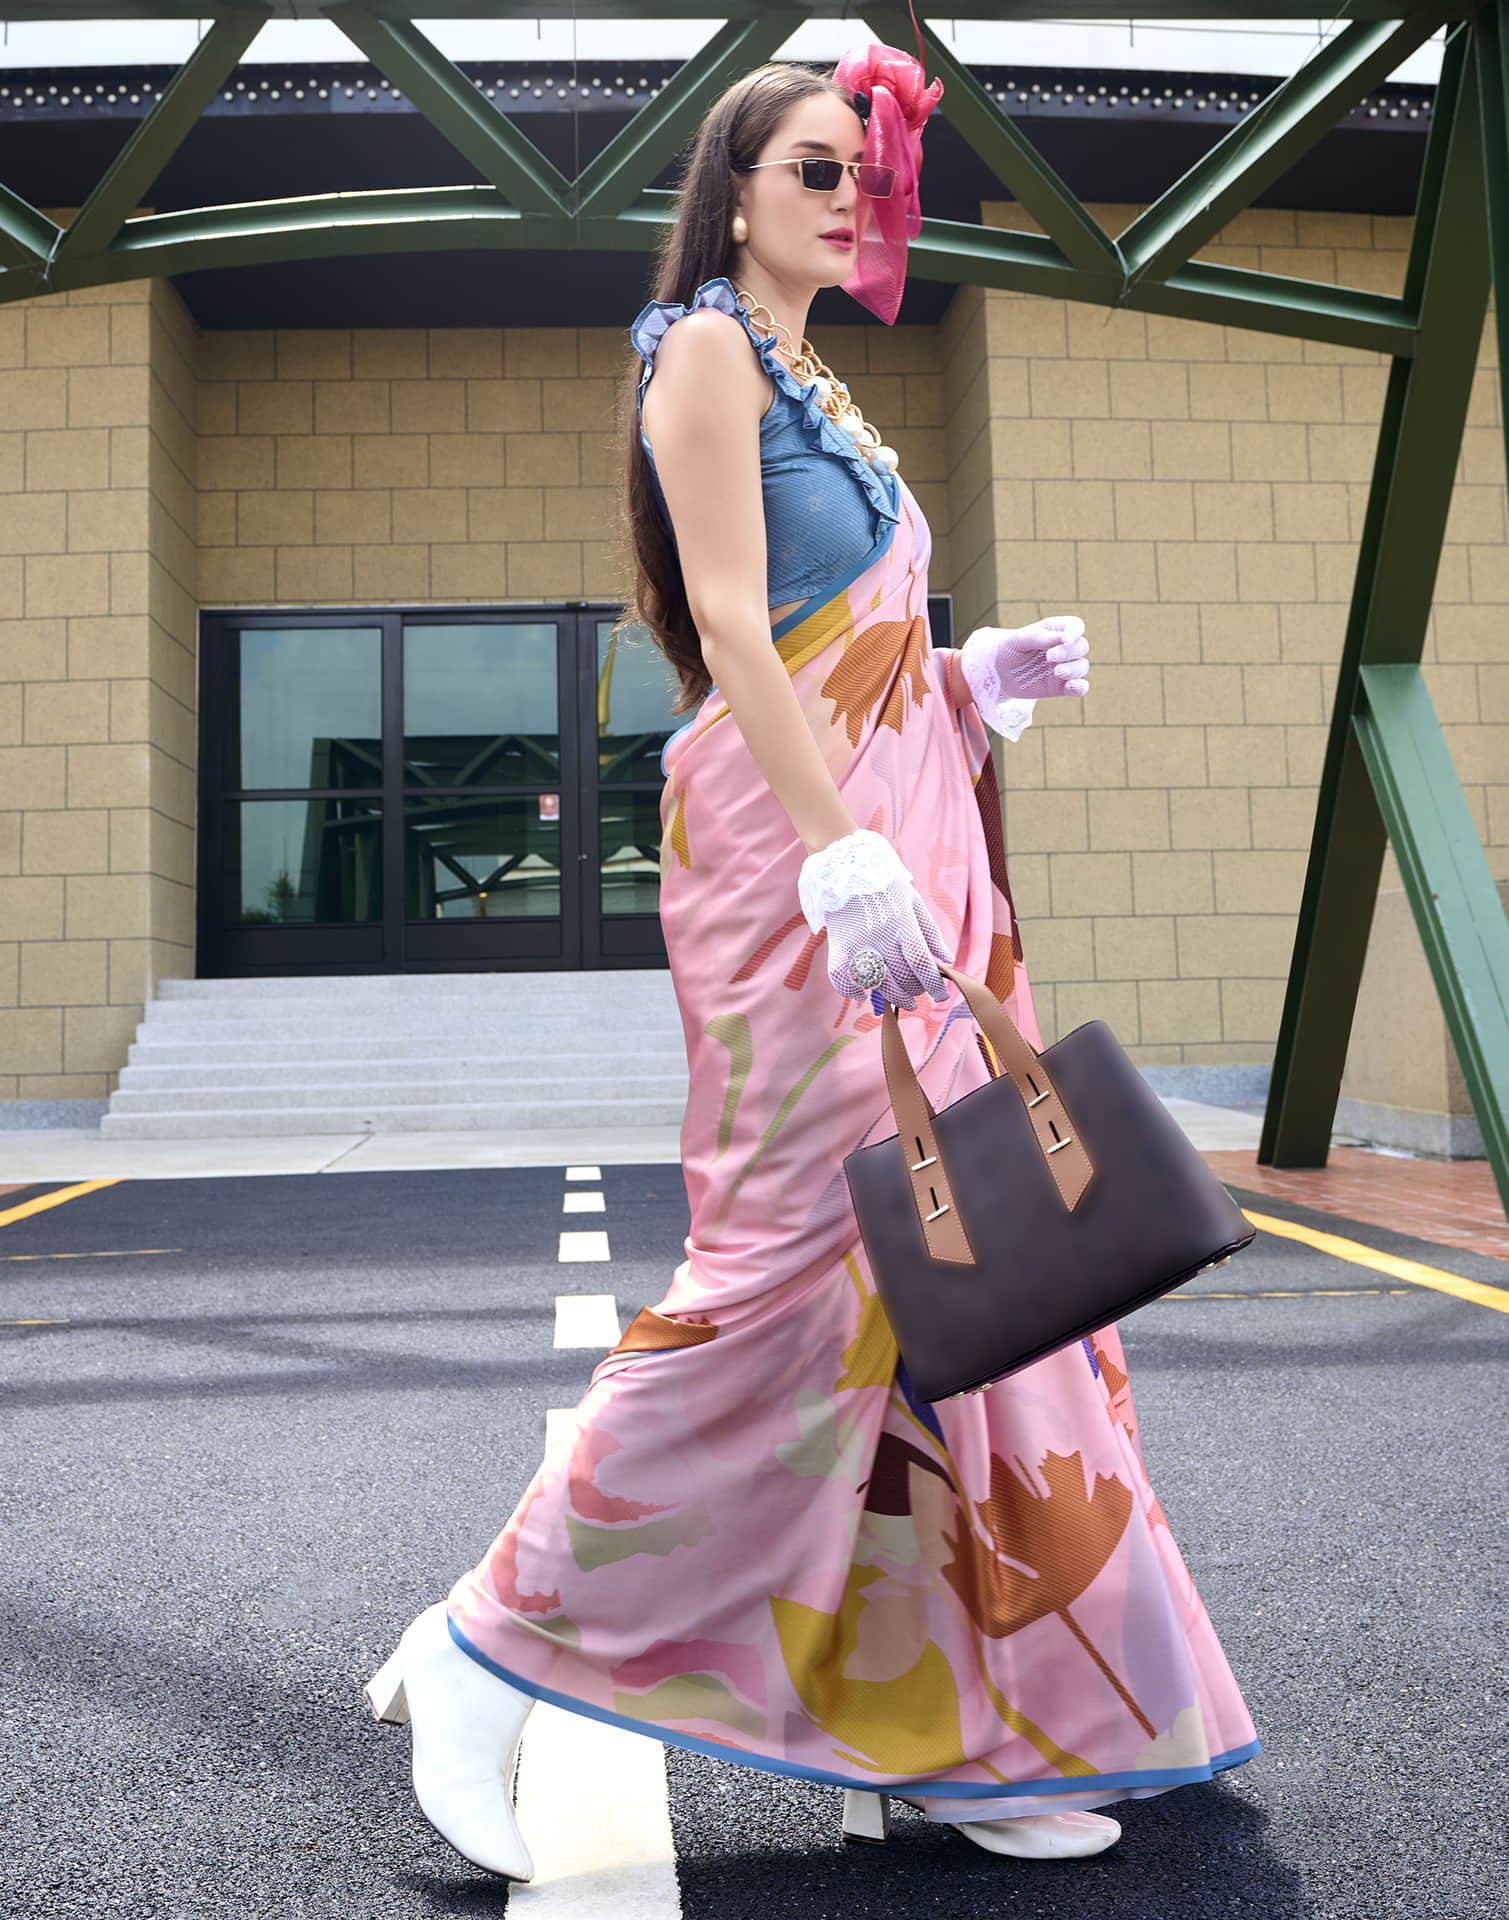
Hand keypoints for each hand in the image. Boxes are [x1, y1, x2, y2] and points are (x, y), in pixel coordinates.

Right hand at [797, 828, 952, 1010]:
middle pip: (902, 977)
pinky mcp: (838, 945)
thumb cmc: (885, 886)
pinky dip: (852, 991)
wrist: (844, 869)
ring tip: (902, 999)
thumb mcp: (913, 901)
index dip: (934, 984)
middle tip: (919, 994)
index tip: (941, 995)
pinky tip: (864, 994)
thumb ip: (931, 932)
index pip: (921, 962)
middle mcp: (881, 934)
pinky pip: (842, 978)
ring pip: (878, 982)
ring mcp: (857, 941)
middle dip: (916, 991)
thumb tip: (947, 960)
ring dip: (893, 997)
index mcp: (903, 922)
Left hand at [959, 615, 1090, 736]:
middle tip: (1049, 657)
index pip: (1075, 626)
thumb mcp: (1019, 639)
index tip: (1066, 640)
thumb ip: (1040, 637)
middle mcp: (1063, 648)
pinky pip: (1080, 687)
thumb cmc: (1007, 650)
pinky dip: (1080, 687)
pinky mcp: (1061, 687)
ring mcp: (1064, 668)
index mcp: (1054, 631)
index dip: (1075, 631)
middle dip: (1069, 652)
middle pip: (1081, 646)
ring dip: (1073, 669)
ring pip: (1082, 666)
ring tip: (1056, 672)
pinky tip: (1070, 686)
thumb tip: (1065, 639)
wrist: (995, 673)